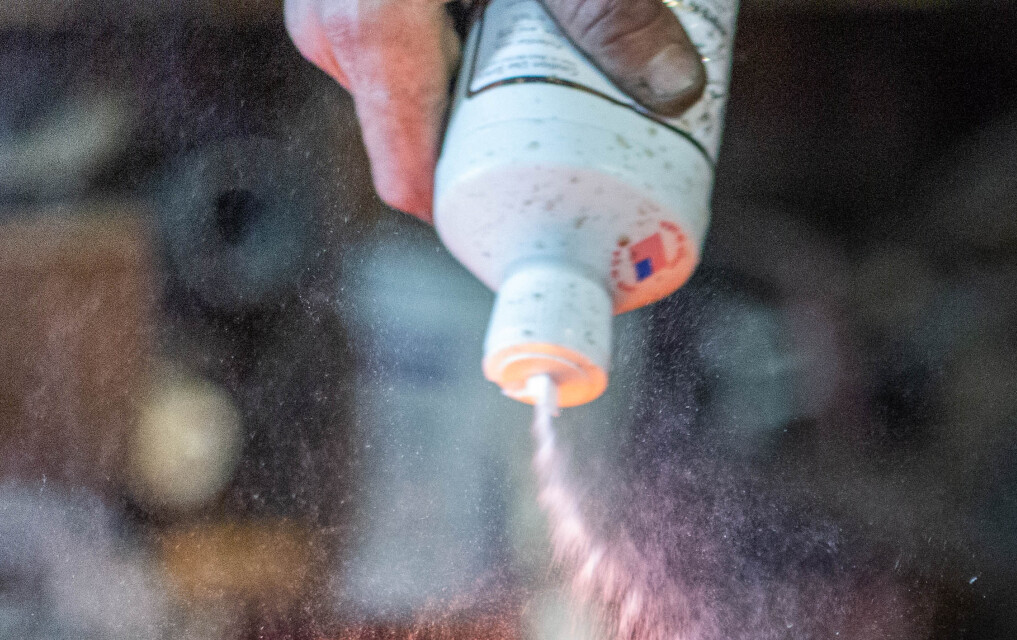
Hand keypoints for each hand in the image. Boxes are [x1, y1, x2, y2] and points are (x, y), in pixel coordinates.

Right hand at [287, 0, 703, 221]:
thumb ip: (607, 9)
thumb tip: (681, 93)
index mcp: (371, 35)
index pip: (414, 183)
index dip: (487, 223)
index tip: (557, 239)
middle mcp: (337, 35)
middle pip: (435, 139)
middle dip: (515, 151)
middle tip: (597, 146)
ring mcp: (335, 14)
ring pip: (428, 92)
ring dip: (498, 98)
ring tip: (574, 88)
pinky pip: (412, 53)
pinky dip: (470, 56)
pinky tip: (523, 44)